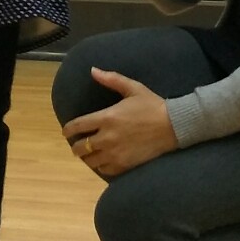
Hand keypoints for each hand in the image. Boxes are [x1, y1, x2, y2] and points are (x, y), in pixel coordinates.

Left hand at [61, 68, 176, 176]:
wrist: (173, 126)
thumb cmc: (152, 105)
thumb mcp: (133, 88)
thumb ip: (111, 79)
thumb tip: (93, 70)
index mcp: (106, 117)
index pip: (77, 126)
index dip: (68, 129)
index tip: (66, 131)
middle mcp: (106, 137)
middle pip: (80, 147)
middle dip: (75, 146)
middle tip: (77, 144)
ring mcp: (115, 153)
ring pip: (90, 161)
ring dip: (87, 157)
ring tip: (89, 154)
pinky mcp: (124, 164)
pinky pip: (104, 170)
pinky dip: (100, 166)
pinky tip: (103, 161)